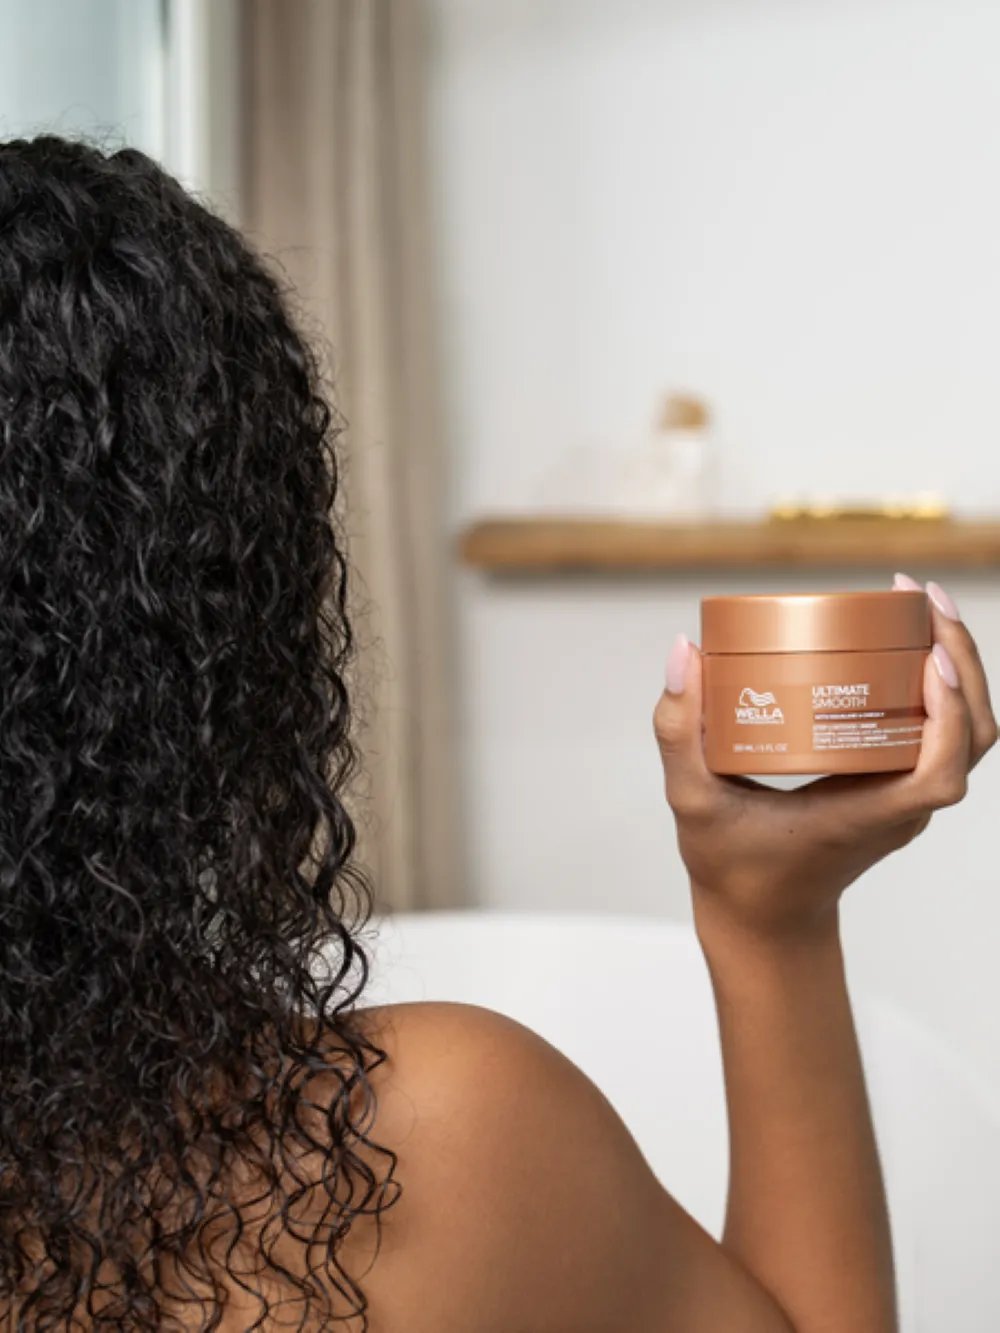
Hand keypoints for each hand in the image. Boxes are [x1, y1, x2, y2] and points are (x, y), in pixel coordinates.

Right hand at [652, 577, 996, 943]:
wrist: (763, 918)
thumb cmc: (732, 868)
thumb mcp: (690, 800)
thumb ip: (677, 730)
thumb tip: (684, 652)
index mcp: (863, 817)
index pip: (939, 773)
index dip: (951, 714)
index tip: (931, 658)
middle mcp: (899, 809)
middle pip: (972, 738)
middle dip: (963, 660)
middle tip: (919, 597)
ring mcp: (906, 801)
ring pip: (968, 736)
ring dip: (961, 669)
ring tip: (922, 608)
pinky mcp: (898, 790)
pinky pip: (943, 737)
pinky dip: (943, 688)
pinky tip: (909, 644)